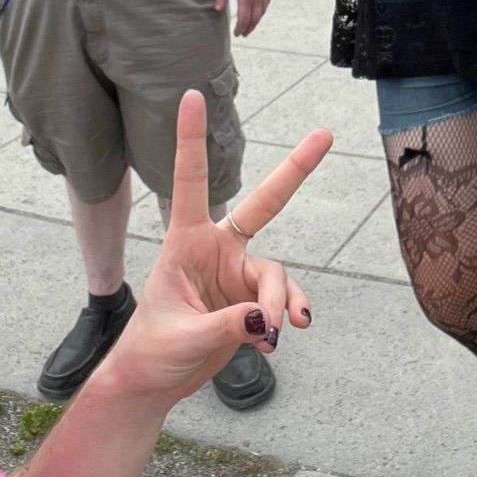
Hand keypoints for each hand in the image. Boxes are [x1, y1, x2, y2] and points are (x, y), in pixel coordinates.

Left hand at [104, 91, 330, 402]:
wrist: (154, 382)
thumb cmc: (152, 350)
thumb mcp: (183, 337)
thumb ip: (228, 325)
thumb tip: (269, 317)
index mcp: (184, 242)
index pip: (190, 181)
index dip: (191, 139)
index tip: (191, 94)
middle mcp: (215, 249)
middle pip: (263, 204)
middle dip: (294, 170)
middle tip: (325, 135)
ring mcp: (236, 274)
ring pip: (276, 276)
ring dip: (281, 304)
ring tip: (275, 334)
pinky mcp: (250, 302)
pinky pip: (281, 303)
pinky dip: (285, 318)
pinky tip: (278, 340)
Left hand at [216, 0, 271, 37]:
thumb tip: (218, 10)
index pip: (244, 19)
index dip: (240, 29)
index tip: (236, 34)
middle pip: (254, 19)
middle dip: (248, 29)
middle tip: (243, 34)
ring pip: (261, 13)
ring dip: (255, 22)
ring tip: (249, 27)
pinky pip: (266, 5)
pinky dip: (261, 12)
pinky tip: (257, 14)